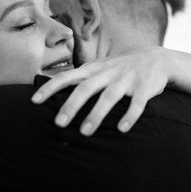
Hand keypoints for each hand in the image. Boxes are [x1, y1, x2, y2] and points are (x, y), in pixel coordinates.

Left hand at [31, 47, 171, 135]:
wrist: (156, 59)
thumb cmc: (118, 67)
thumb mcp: (98, 67)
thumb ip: (78, 76)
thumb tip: (51, 85)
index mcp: (92, 69)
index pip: (66, 77)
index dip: (49, 88)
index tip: (34, 101)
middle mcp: (107, 73)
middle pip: (85, 89)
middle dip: (71, 105)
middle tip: (58, 124)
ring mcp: (126, 80)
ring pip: (109, 97)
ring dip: (96, 114)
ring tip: (85, 132)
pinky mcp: (144, 88)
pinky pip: (137, 103)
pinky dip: (130, 116)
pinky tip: (122, 129)